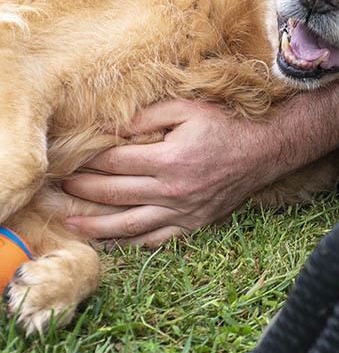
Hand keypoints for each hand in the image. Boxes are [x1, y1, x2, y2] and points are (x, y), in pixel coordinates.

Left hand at [63, 100, 288, 247]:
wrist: (263, 150)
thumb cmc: (225, 125)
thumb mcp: (187, 109)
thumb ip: (146, 117)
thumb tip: (111, 126)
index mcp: (169, 159)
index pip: (116, 162)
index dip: (89, 160)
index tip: (71, 159)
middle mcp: (173, 190)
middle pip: (116, 193)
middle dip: (84, 191)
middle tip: (61, 189)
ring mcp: (183, 211)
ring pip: (130, 224)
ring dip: (97, 226)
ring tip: (72, 225)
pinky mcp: (193, 224)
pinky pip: (156, 239)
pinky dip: (131, 243)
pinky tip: (113, 242)